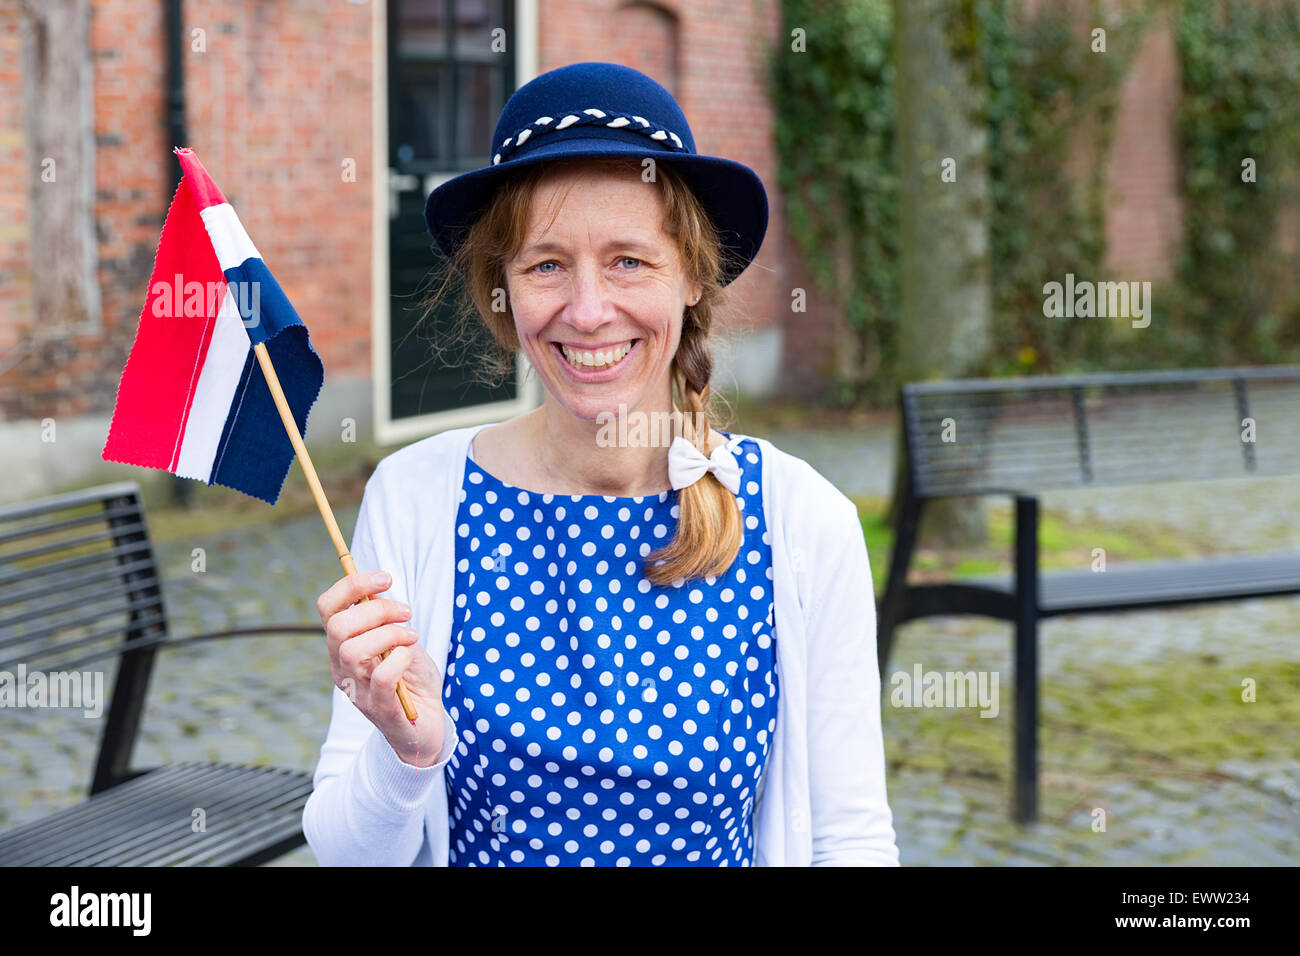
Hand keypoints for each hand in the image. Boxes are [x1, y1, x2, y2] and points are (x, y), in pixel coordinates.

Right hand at [316, 570, 446, 766]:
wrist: (426, 724)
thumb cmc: (411, 678)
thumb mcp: (399, 640)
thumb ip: (385, 619)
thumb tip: (378, 586)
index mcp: (342, 646)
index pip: (327, 607)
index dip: (352, 585)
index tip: (385, 578)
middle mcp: (342, 667)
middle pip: (338, 627)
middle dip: (377, 610)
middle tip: (406, 612)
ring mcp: (357, 690)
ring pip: (353, 650)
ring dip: (390, 634)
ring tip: (411, 636)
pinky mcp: (379, 709)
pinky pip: (381, 677)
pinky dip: (400, 658)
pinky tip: (411, 656)